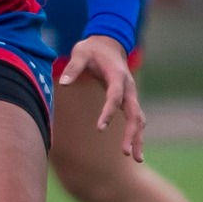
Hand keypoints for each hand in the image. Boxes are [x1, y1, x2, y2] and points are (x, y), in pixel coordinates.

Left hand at [58, 35, 144, 161]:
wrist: (108, 43)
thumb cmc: (92, 49)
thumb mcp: (80, 53)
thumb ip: (73, 67)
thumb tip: (64, 83)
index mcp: (117, 75)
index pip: (115, 96)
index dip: (108, 112)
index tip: (100, 128)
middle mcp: (128, 87)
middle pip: (134, 112)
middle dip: (132, 133)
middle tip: (126, 153)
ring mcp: (131, 94)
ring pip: (139, 118)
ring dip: (138, 137)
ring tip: (137, 158)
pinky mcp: (129, 100)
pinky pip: (136, 118)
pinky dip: (136, 133)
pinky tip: (134, 149)